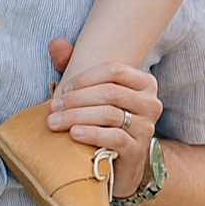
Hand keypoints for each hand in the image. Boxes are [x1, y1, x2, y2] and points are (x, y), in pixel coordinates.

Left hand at [45, 39, 162, 197]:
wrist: (119, 164)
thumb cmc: (103, 122)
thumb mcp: (90, 93)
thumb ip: (73, 66)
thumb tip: (55, 42)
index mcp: (144, 83)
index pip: (114, 70)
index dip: (85, 78)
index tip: (63, 89)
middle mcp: (151, 103)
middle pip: (110, 92)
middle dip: (76, 99)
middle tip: (53, 108)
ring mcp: (147, 127)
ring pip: (110, 114)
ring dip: (77, 116)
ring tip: (55, 122)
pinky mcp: (138, 150)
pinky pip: (114, 137)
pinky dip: (91, 133)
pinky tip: (74, 134)